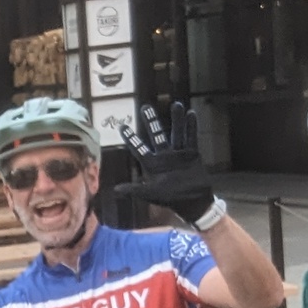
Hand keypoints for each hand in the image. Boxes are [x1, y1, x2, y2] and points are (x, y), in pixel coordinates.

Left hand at [114, 102, 216, 224]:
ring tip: (176, 104)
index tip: (122, 126)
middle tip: (145, 107)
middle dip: (151, 122)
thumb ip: (134, 190)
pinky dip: (191, 126)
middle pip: (156, 135)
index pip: (138, 149)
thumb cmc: (171, 199)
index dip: (131, 138)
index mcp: (152, 165)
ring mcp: (178, 154)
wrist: (193, 203)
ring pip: (176, 133)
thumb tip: (114, 191)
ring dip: (176, 120)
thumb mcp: (150, 194)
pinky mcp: (192, 154)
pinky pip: (191, 137)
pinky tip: (191, 113)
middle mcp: (164, 156)